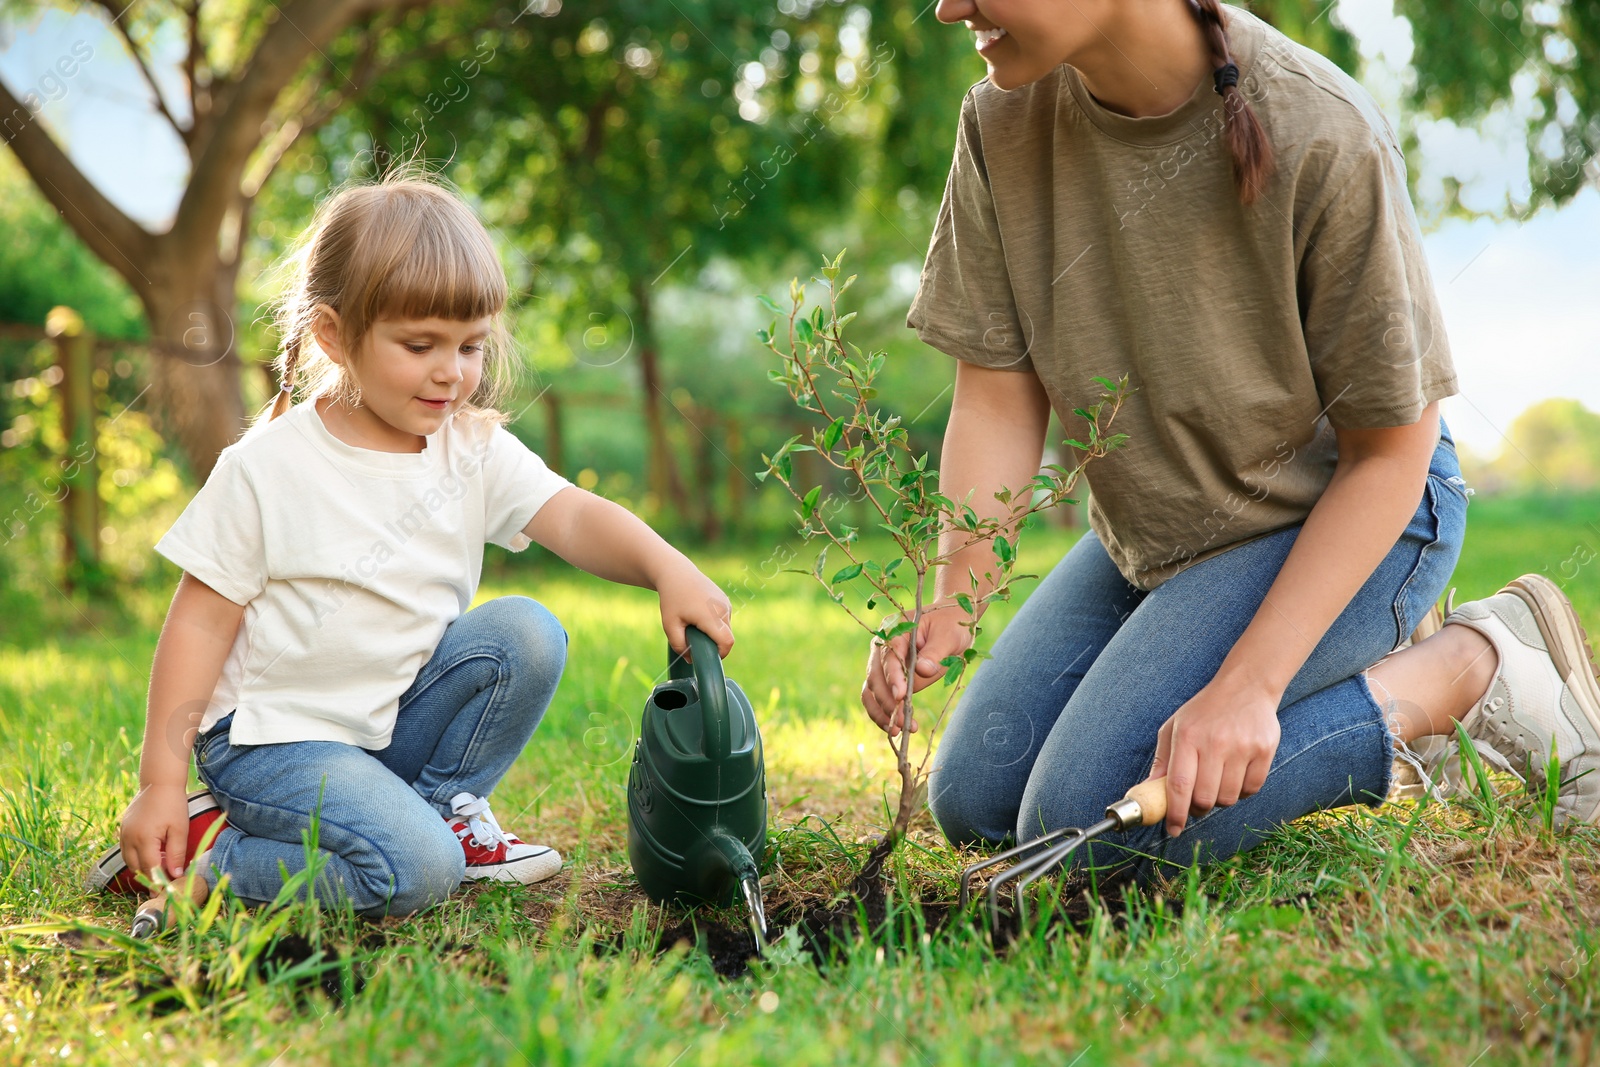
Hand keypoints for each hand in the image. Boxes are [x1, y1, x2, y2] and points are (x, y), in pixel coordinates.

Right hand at [119, 783, 192, 883]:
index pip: (150, 869)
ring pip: (129, 861)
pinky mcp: (123, 830)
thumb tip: (176, 874)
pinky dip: (136, 858)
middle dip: (148, 879)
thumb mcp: (180, 829)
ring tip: (155, 876)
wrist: (159, 783)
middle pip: (137, 868)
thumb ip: (177, 853)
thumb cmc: (173, 804)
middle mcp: (129, 839)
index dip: (157, 882)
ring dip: (141, 869)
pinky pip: (127, 850)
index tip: (164, 894)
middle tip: (160, 889)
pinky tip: (149, 859)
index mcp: (144, 839)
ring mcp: (123, 834)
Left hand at [655, 559, 733, 660]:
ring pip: (726, 629)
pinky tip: (699, 616)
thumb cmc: (672, 599)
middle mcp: (722, 609)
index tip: (707, 657)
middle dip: (714, 644)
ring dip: (714, 633)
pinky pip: (724, 620)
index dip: (720, 654)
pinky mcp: (725, 600)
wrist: (676, 573)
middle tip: (695, 640)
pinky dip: (715, 624)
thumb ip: (679, 645)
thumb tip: (691, 659)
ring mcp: (726, 603)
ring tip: (695, 625)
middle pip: (726, 637)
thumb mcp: (669, 625)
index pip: (727, 642)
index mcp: (710, 615)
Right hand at [861, 604, 972, 736]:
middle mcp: (882, 645)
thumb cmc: (951, 625)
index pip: (889, 657)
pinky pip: (877, 696)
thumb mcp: (949, 635)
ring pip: (871, 689)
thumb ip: (935, 652)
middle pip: (875, 676)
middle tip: (902, 723)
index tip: (901, 697)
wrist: (950, 623)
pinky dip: (882, 712)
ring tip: (897, 730)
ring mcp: (882, 662)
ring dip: (881, 711)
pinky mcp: (888, 676)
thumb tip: (922, 670)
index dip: (894, 678)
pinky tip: (895, 728)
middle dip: (887, 701)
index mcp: (894, 630)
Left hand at [1145, 678, 1280, 836]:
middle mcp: (1215, 742)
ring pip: (1228, 798)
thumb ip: (1162, 762)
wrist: (1246, 687)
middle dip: (1197, 808)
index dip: (1175, 813)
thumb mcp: (1174, 727)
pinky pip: (1251, 790)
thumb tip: (1149, 793)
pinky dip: (1241, 792)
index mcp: (1187, 736)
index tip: (1172, 829)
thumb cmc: (1204, 711)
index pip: (1179, 785)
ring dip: (1219, 800)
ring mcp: (1242, 746)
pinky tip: (1236, 775)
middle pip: (1204, 798)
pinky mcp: (1264, 750)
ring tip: (1216, 782)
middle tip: (1196, 801)